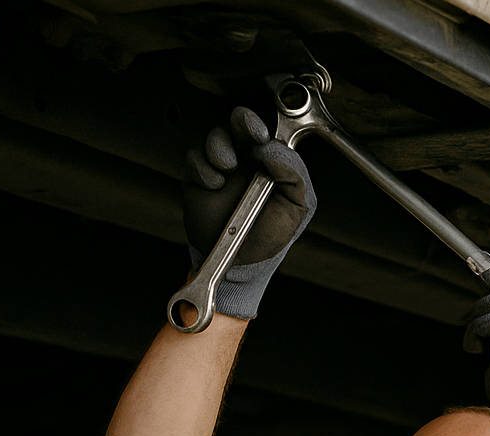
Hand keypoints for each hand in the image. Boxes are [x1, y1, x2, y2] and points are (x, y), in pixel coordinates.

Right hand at [182, 106, 314, 319]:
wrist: (242, 260)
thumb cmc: (271, 233)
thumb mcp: (295, 208)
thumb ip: (294, 178)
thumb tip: (274, 151)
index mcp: (273, 161)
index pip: (268, 131)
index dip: (262, 126)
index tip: (261, 136)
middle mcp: (247, 159)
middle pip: (239, 122)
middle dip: (241, 121)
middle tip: (246, 133)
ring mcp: (222, 166)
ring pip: (215, 137)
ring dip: (219, 147)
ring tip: (227, 168)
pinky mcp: (199, 177)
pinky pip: (194, 159)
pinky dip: (203, 169)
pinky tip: (214, 185)